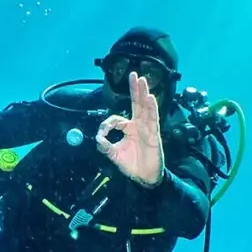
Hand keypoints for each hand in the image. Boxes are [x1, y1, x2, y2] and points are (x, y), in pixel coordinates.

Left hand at [95, 71, 164, 187]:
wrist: (144, 177)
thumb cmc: (132, 164)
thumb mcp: (114, 155)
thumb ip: (105, 146)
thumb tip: (97, 139)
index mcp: (129, 129)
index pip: (118, 119)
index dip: (108, 123)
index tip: (102, 133)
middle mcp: (139, 126)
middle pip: (137, 104)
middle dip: (135, 89)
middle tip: (134, 74)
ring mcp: (147, 129)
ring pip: (146, 108)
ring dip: (143, 94)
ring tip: (142, 81)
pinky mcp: (154, 135)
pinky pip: (153, 120)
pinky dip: (152, 108)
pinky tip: (150, 98)